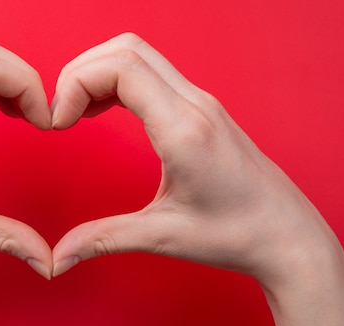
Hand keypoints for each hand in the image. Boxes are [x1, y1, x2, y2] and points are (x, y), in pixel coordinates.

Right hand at [50, 33, 340, 290]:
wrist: (286, 235)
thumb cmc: (235, 235)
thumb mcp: (161, 237)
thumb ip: (102, 239)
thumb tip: (58, 258)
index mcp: (183, 129)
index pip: (120, 67)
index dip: (75, 84)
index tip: (58, 124)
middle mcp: (194, 104)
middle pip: (125, 49)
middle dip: (79, 72)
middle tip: (61, 114)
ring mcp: (201, 102)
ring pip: (138, 54)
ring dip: (98, 73)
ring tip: (76, 112)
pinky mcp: (202, 109)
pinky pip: (152, 73)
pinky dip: (117, 81)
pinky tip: (103, 111)